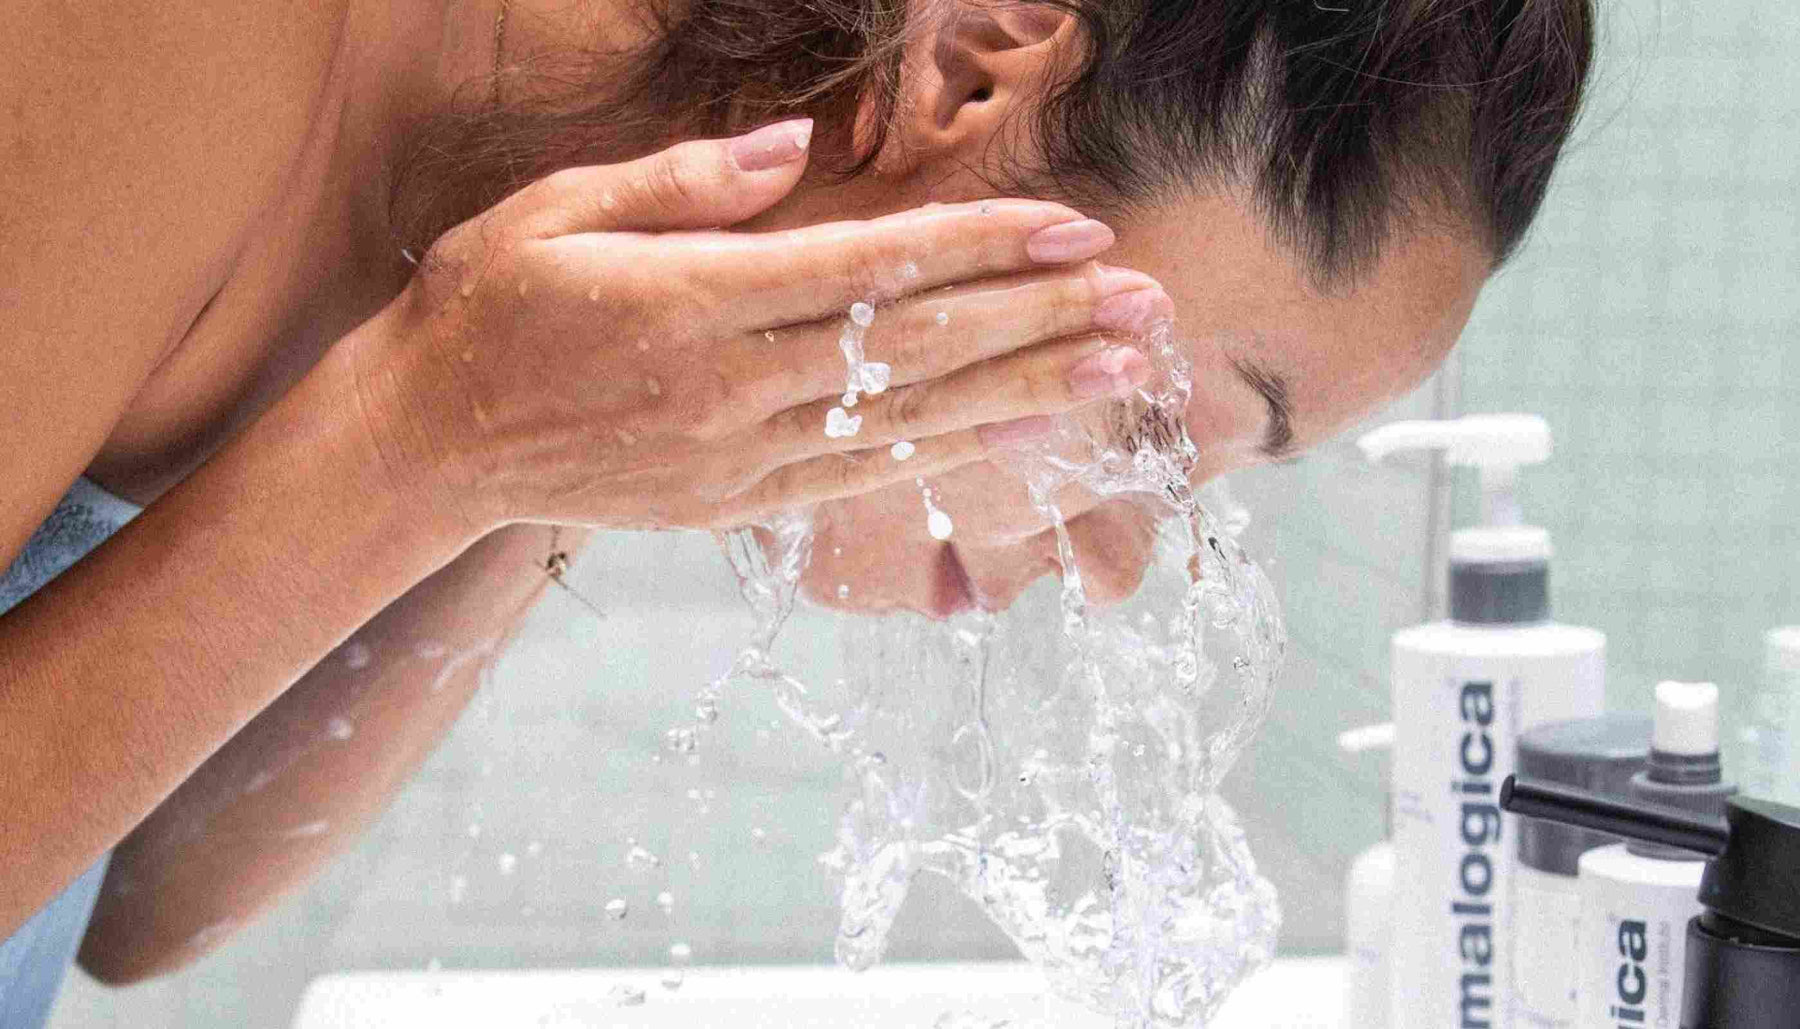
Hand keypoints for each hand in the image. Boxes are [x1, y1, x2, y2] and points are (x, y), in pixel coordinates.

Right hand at [354, 119, 1168, 536]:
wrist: (425, 444)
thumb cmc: (488, 305)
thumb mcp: (560, 209)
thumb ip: (686, 183)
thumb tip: (794, 153)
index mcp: (692, 299)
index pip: (868, 269)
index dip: (980, 246)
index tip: (1073, 228)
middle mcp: (726, 387)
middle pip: (912, 349)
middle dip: (1037, 320)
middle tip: (1143, 303)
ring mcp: (733, 458)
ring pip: (903, 422)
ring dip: (1021, 393)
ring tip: (1119, 373)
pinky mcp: (730, 508)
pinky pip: (856, 481)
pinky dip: (945, 455)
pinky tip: (1019, 434)